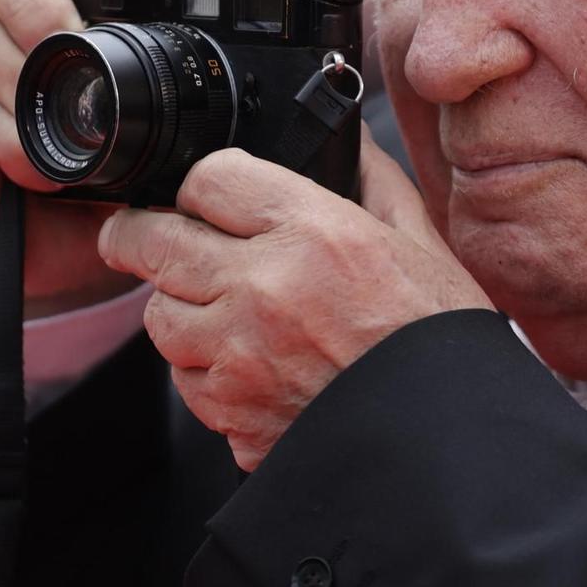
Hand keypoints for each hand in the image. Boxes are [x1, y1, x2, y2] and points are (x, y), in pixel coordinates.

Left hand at [98, 127, 493, 468]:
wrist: (449, 445)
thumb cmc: (440, 346)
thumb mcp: (422, 243)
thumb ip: (373, 182)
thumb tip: (346, 140)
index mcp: (315, 234)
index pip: (208, 178)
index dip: (201, 181)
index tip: (202, 192)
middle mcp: (265, 291)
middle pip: (155, 242)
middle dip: (138, 232)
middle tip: (137, 232)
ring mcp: (240, 359)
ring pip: (159, 314)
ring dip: (175, 304)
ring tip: (211, 304)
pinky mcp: (232, 417)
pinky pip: (184, 379)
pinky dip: (200, 368)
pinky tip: (241, 362)